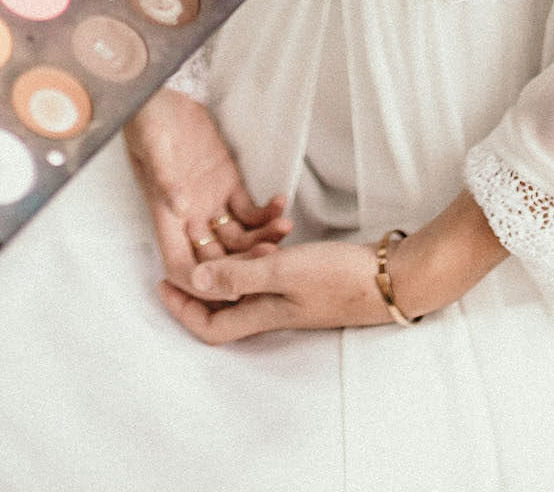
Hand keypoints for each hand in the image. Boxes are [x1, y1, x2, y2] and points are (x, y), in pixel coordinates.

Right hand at [124, 88, 290, 289]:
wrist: (160, 96)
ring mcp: (210, 202)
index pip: (182, 267)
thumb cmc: (148, 121)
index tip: (234, 284)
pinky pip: (249, 210)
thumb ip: (164, 176)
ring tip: (284, 227)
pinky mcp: (227, 183)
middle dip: (244, 264)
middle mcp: (188, 218)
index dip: (205, 283)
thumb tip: (178, 208)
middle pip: (218, 259)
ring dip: (262, 239)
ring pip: (239, 238)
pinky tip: (280, 203)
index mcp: (166, 217)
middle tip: (272, 255)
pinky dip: (266, 213)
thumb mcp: (151, 145)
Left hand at [160, 237, 391, 342]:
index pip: (211, 327)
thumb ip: (239, 274)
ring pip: (245, 283)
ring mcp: (291, 295)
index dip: (182, 311)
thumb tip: (194, 281)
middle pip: (223, 305)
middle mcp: (272, 309)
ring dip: (229, 259)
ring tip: (217, 228)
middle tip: (183, 249)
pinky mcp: (307, 279)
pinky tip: (263, 226)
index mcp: (262, 313)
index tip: (161, 284)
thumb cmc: (339, 277)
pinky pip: (268, 269)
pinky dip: (259, 249)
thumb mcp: (282, 270)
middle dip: (199, 282)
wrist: (392, 279)